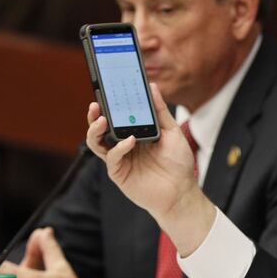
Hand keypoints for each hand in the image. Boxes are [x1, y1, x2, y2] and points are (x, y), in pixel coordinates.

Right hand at [85, 83, 215, 255]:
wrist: (182, 191)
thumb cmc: (178, 162)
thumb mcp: (172, 131)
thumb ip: (160, 111)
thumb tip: (152, 86)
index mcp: (133, 132)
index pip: (116, 115)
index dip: (109, 103)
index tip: (107, 88)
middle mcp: (122, 144)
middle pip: (100, 127)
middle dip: (95, 114)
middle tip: (96, 103)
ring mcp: (119, 159)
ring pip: (96, 142)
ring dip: (95, 129)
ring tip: (101, 118)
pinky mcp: (119, 173)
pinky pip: (111, 157)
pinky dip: (119, 147)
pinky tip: (130, 141)